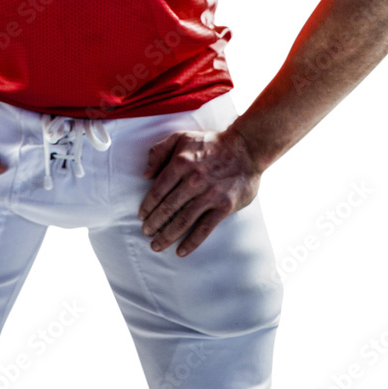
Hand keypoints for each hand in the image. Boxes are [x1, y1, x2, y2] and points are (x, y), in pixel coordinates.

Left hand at [138, 127, 260, 256]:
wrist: (246, 148)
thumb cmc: (211, 143)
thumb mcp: (182, 137)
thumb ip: (160, 151)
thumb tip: (145, 173)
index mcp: (181, 163)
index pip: (158, 190)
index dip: (147, 205)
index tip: (141, 216)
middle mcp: (194, 180)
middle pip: (168, 208)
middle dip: (154, 223)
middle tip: (146, 233)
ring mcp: (210, 195)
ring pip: (183, 221)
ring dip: (167, 236)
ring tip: (156, 245)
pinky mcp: (224, 206)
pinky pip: (204, 228)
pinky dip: (191, 242)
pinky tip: (181, 251)